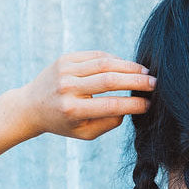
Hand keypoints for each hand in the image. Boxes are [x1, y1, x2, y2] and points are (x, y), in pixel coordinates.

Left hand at [20, 51, 156, 139]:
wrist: (32, 106)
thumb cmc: (63, 123)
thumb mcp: (85, 132)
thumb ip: (109, 122)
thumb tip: (130, 107)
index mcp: (74, 110)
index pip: (111, 105)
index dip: (134, 104)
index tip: (149, 104)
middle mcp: (69, 88)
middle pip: (110, 80)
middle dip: (137, 81)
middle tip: (155, 84)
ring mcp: (66, 70)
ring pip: (105, 63)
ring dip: (129, 67)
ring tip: (146, 72)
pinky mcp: (66, 59)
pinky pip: (96, 56)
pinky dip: (114, 60)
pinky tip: (127, 66)